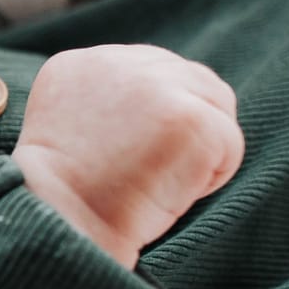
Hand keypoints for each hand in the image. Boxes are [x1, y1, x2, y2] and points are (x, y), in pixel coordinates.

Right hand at [11, 44, 243, 268]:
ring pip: (215, 104)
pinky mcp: (188, 117)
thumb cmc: (66, 199)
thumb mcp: (72, 131)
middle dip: (185, 129)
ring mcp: (154, 85)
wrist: (59, 226)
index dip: (156, 119)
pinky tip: (168, 193)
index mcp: (79, 65)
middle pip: (191, 78)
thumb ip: (109, 103)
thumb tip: (160, 107)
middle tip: (150, 173)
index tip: (130, 156)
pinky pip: (229, 142)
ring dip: (199, 150)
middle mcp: (115, 62)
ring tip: (158, 182)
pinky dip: (210, 178)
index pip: (151, 70)